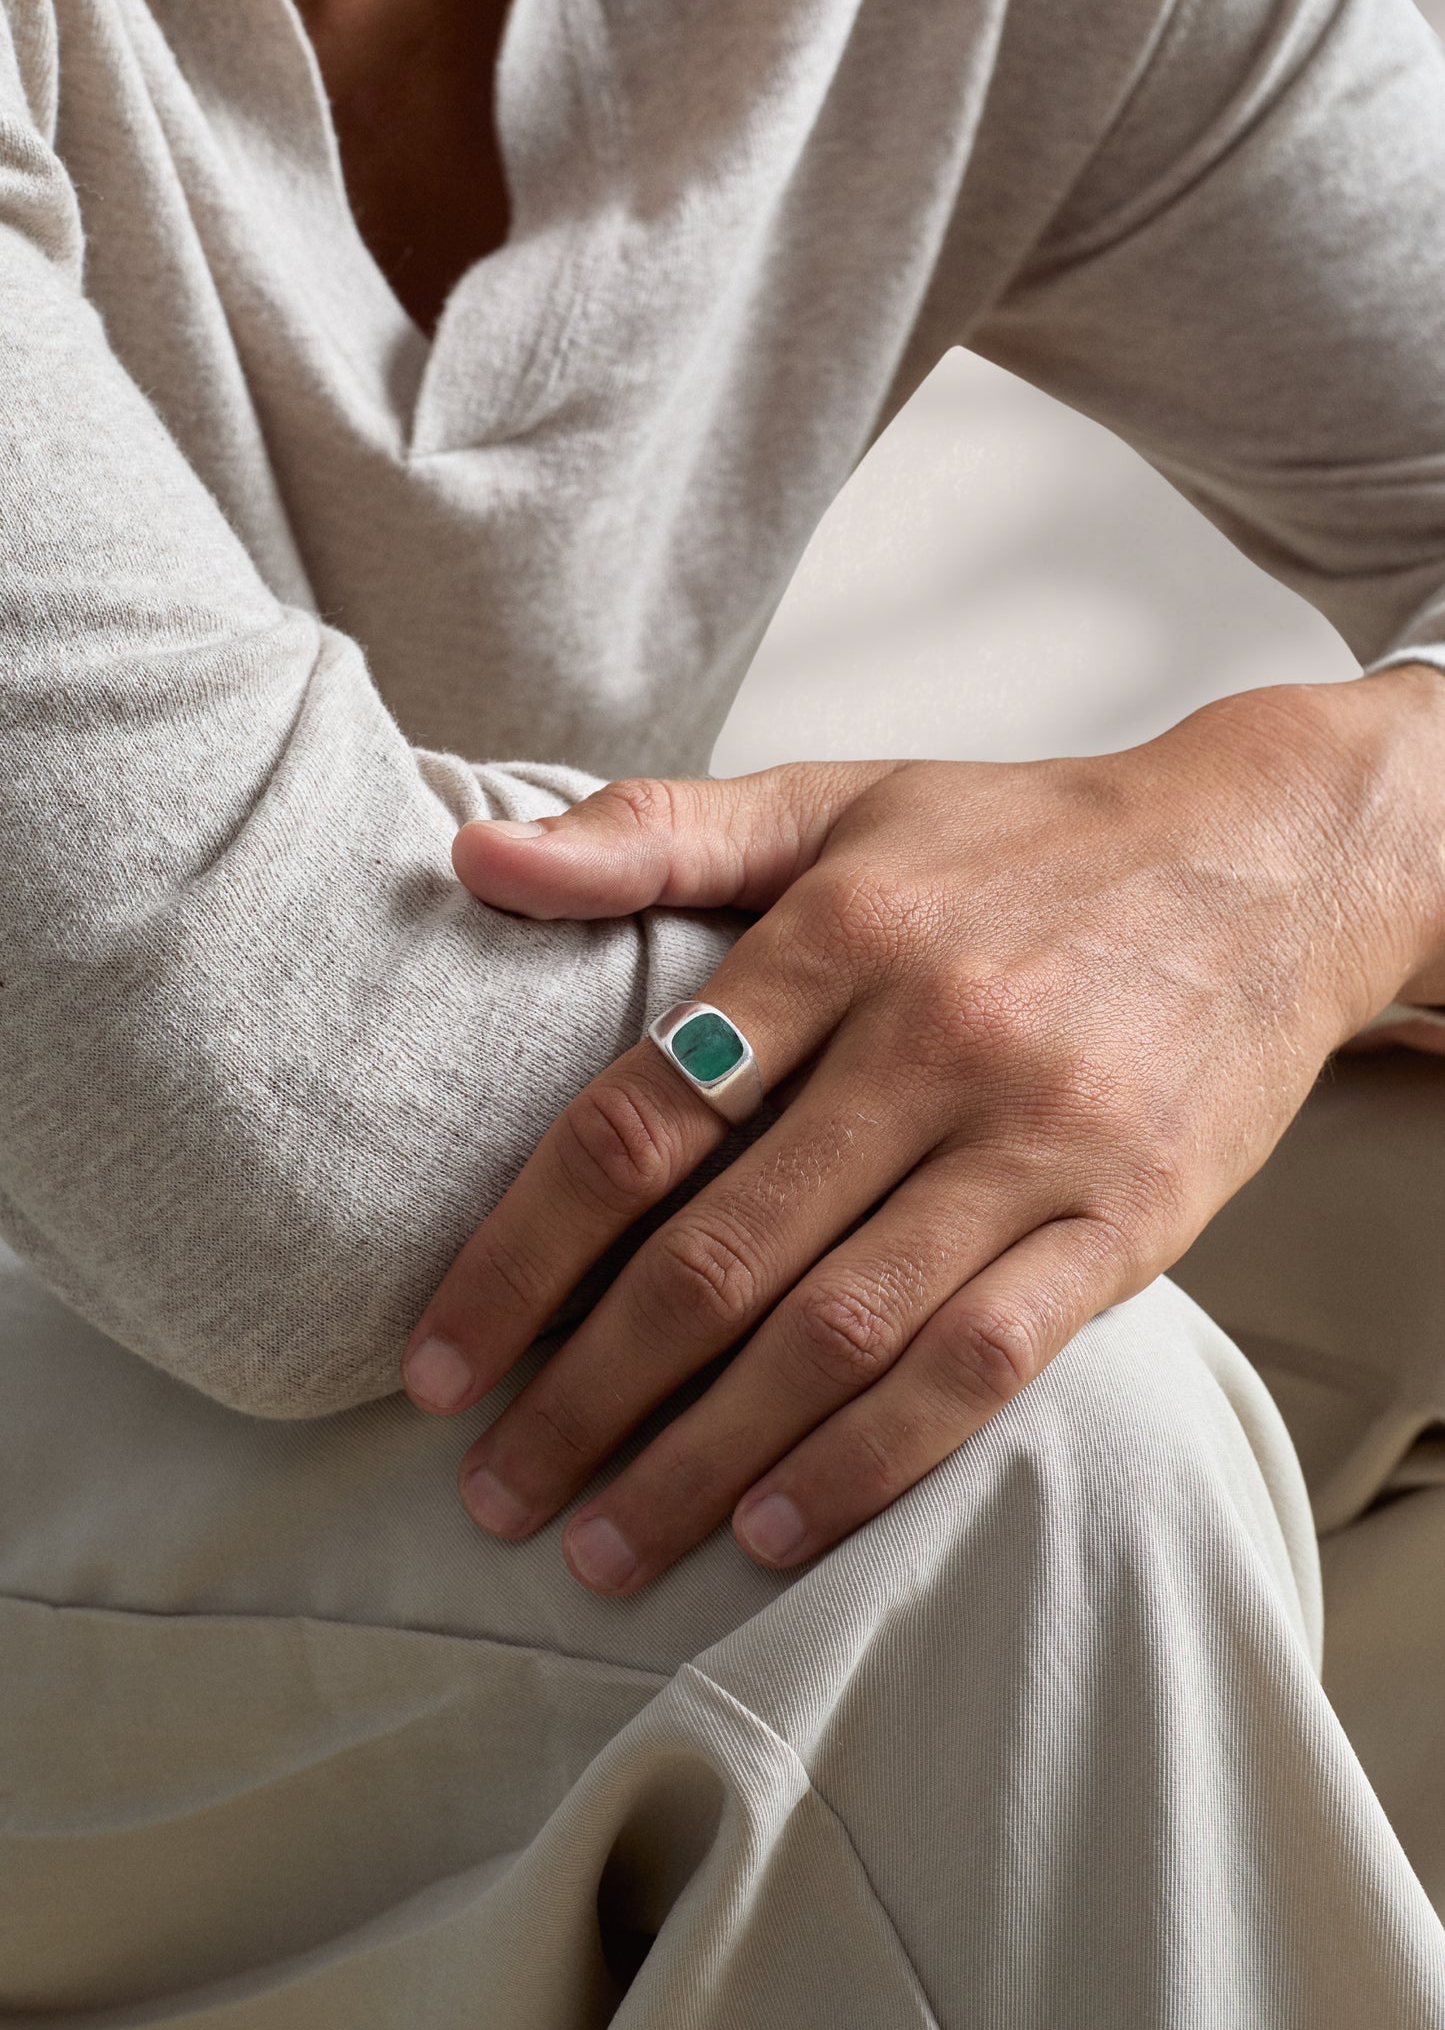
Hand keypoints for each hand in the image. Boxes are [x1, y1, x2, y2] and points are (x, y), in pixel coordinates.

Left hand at [403, 671, 1444, 1592]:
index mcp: (836, 937)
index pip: (637, 1122)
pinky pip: (983, 1364)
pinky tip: (777, 1528)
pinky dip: (872, 1459)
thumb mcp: (835, 803)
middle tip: (494, 1490)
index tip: (437, 1364)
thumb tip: (469, 859)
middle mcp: (928, 1042)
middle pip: (719, 1254)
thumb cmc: (1020, 842)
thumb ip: (651, 835)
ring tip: (602, 1546)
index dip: (521, 1257)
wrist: (1264, 862)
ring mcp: (1035, 1141)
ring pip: (839, 1332)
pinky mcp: (1127, 1221)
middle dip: (586, 1395)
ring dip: (703, 1460)